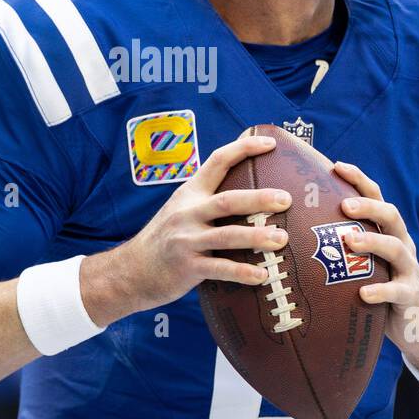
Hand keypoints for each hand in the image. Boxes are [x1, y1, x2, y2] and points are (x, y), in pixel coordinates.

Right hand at [81, 133, 291, 324]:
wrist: (131, 270)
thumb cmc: (166, 239)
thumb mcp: (181, 210)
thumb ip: (208, 200)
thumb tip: (252, 195)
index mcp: (190, 193)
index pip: (217, 161)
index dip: (244, 149)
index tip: (270, 143)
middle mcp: (188, 213)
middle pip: (228, 201)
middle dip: (259, 198)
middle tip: (286, 199)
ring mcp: (186, 240)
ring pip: (227, 236)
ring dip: (257, 237)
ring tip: (282, 239)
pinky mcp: (187, 267)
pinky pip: (220, 269)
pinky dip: (243, 272)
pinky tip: (263, 275)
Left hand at [331, 162, 418, 368]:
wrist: (415, 322)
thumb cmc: (378, 283)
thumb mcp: (362, 260)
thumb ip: (340, 242)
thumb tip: (294, 224)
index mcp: (387, 230)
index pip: (376, 197)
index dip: (359, 180)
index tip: (336, 166)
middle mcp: (401, 243)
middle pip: (390, 215)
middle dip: (368, 207)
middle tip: (343, 205)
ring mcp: (408, 268)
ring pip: (395, 248)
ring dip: (372, 242)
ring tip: (349, 241)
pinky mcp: (410, 296)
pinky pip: (398, 291)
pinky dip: (381, 291)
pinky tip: (363, 293)